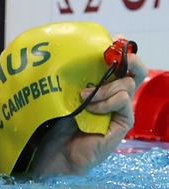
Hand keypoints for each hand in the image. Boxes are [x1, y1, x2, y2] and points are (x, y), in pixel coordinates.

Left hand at [29, 52, 147, 175]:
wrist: (53, 149)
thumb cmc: (54, 118)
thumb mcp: (62, 89)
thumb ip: (72, 73)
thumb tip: (70, 46)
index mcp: (102, 83)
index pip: (120, 62)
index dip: (122, 49)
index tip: (116, 38)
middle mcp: (115, 94)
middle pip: (136, 70)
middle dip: (129, 59)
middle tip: (117, 58)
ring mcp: (120, 109)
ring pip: (127, 84)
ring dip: (105, 87)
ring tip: (84, 96)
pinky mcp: (122, 123)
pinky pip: (123, 101)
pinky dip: (107, 101)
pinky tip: (90, 108)